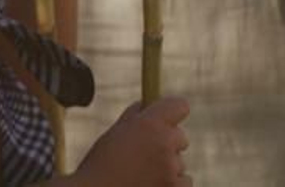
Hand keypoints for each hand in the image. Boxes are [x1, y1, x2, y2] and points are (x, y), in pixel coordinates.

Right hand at [72, 97, 190, 185]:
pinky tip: (150, 186)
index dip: (174, 112)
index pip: (180, 106)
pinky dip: (172, 185)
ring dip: (167, 168)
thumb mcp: (115, 134)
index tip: (168, 120)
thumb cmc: (99, 166)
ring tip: (141, 177)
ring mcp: (171, 168)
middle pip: (181, 137)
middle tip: (146, 156)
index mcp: (149, 123)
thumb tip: (145, 105)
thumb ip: (134, 117)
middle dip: (168, 144)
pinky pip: (185, 181)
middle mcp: (164, 142)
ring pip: (180, 163)